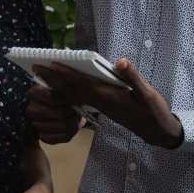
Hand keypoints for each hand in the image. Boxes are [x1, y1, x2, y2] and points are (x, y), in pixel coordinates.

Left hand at [34, 59, 182, 147]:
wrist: (157, 131)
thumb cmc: (154, 112)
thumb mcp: (147, 94)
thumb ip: (133, 78)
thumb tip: (120, 61)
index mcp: (109, 97)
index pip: (82, 84)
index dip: (65, 74)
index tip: (50, 65)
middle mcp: (101, 102)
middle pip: (72, 91)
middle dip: (54, 80)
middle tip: (36, 69)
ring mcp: (102, 106)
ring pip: (75, 96)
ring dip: (58, 86)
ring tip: (44, 77)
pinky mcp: (105, 107)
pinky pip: (83, 98)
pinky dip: (70, 91)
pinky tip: (65, 87)